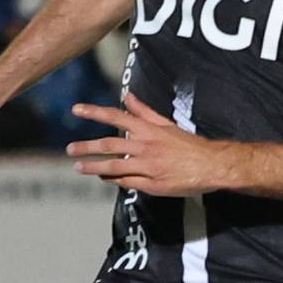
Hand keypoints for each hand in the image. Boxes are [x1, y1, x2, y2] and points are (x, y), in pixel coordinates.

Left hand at [67, 92, 236, 195]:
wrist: (211, 165)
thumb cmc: (190, 145)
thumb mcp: (166, 124)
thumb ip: (144, 112)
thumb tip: (129, 97)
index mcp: (148, 130)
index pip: (116, 116)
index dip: (94, 112)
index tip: (76, 109)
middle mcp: (145, 146)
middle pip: (108, 145)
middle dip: (86, 147)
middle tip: (70, 149)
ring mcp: (147, 166)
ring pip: (113, 167)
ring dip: (93, 167)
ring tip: (79, 167)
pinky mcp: (151, 184)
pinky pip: (127, 182)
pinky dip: (113, 180)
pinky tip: (105, 179)